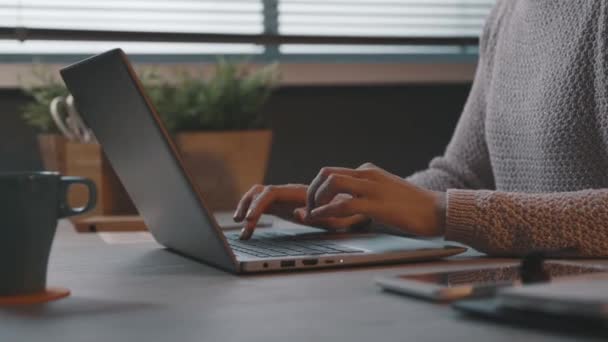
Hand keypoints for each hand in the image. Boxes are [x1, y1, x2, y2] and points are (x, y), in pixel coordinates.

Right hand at [234, 184, 369, 239]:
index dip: (258, 205)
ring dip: (246, 208)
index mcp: (299, 193)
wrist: (352, 205)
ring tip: (239, 226)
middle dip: (248, 207)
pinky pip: (262, 206)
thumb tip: (298, 214)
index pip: (271, 193)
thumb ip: (322, 214)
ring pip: (258, 196)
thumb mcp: (339, 216)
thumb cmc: (346, 212)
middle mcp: (289, 193)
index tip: (249, 220)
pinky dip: (251, 214)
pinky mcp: (283, 206)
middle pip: (260, 192)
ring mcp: (285, 199)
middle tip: (242, 224)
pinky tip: (247, 232)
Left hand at [306, 163, 445, 236]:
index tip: (312, 204)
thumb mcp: (385, 195)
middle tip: (309, 209)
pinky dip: (326, 211)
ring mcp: (372, 188)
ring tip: (313, 214)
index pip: (333, 172)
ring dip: (316, 198)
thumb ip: (367, 196)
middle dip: (312, 191)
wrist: (439, 210)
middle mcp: (367, 175)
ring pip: (331, 182)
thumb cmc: (414, 208)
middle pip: (327, 173)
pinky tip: (320, 218)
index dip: (317, 188)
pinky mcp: (376, 204)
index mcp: (369, 172)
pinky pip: (343, 203)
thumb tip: (348, 206)